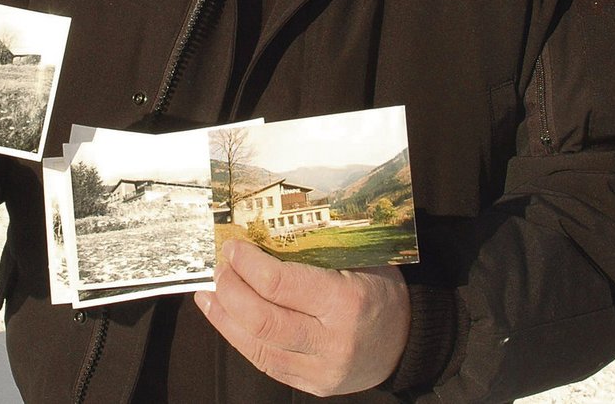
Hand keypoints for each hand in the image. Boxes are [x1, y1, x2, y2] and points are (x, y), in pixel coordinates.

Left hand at [195, 239, 409, 395]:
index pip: (280, 284)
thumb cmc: (380, 291)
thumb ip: (318, 249)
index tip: (233, 247)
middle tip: (218, 268)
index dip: (248, 265)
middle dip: (231, 290)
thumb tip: (264, 230)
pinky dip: (239, 338)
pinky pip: (265, 362)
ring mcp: (320, 369)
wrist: (406, 342)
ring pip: (257, 346)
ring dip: (225, 317)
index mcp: (346, 301)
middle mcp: (332, 340)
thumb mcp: (361, 259)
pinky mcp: (311, 385)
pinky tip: (225, 318)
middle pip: (262, 319)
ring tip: (208, 293)